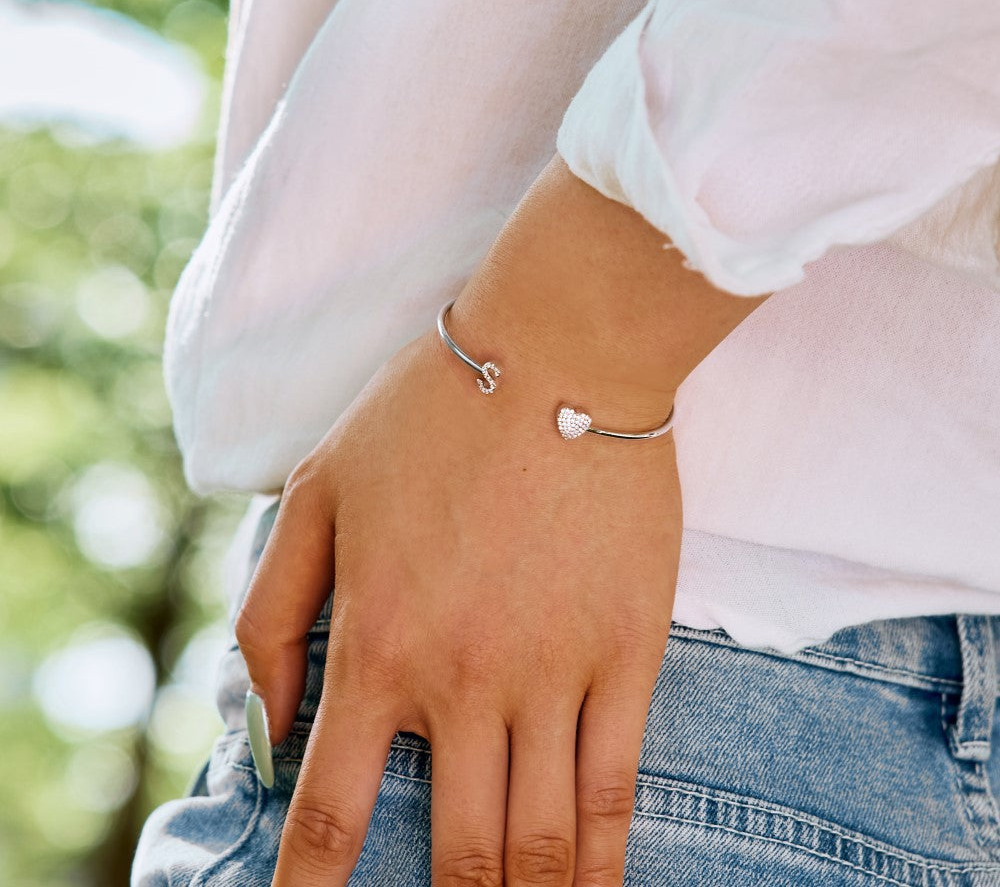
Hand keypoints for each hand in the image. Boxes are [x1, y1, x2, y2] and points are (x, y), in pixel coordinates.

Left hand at [235, 313, 682, 885]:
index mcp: (377, 646)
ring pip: (537, 840)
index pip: (335, 814)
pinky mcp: (628, 654)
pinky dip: (601, 862)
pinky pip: (612, 788)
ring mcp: (553, 674)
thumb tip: (269, 730)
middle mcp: (463, 681)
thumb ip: (271, 613)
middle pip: (456, 855)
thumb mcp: (317, 492)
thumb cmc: (430, 415)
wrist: (558, 356)